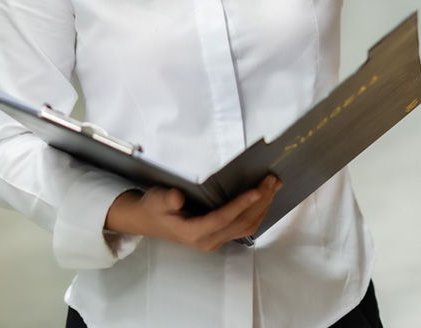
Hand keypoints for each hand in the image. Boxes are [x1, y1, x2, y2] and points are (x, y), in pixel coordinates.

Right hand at [104, 175, 282, 251]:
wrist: (146, 220)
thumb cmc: (153, 208)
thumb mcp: (156, 200)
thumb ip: (167, 200)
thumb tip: (177, 198)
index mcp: (192, 233)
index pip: (223, 218)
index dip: (241, 205)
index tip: (256, 190)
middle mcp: (207, 240)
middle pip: (240, 223)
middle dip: (259, 201)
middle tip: (271, 180)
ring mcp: (215, 240)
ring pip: (246, 226)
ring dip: (263, 206)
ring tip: (274, 185)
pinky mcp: (220, 235)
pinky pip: (244, 226)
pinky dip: (257, 211)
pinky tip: (265, 196)